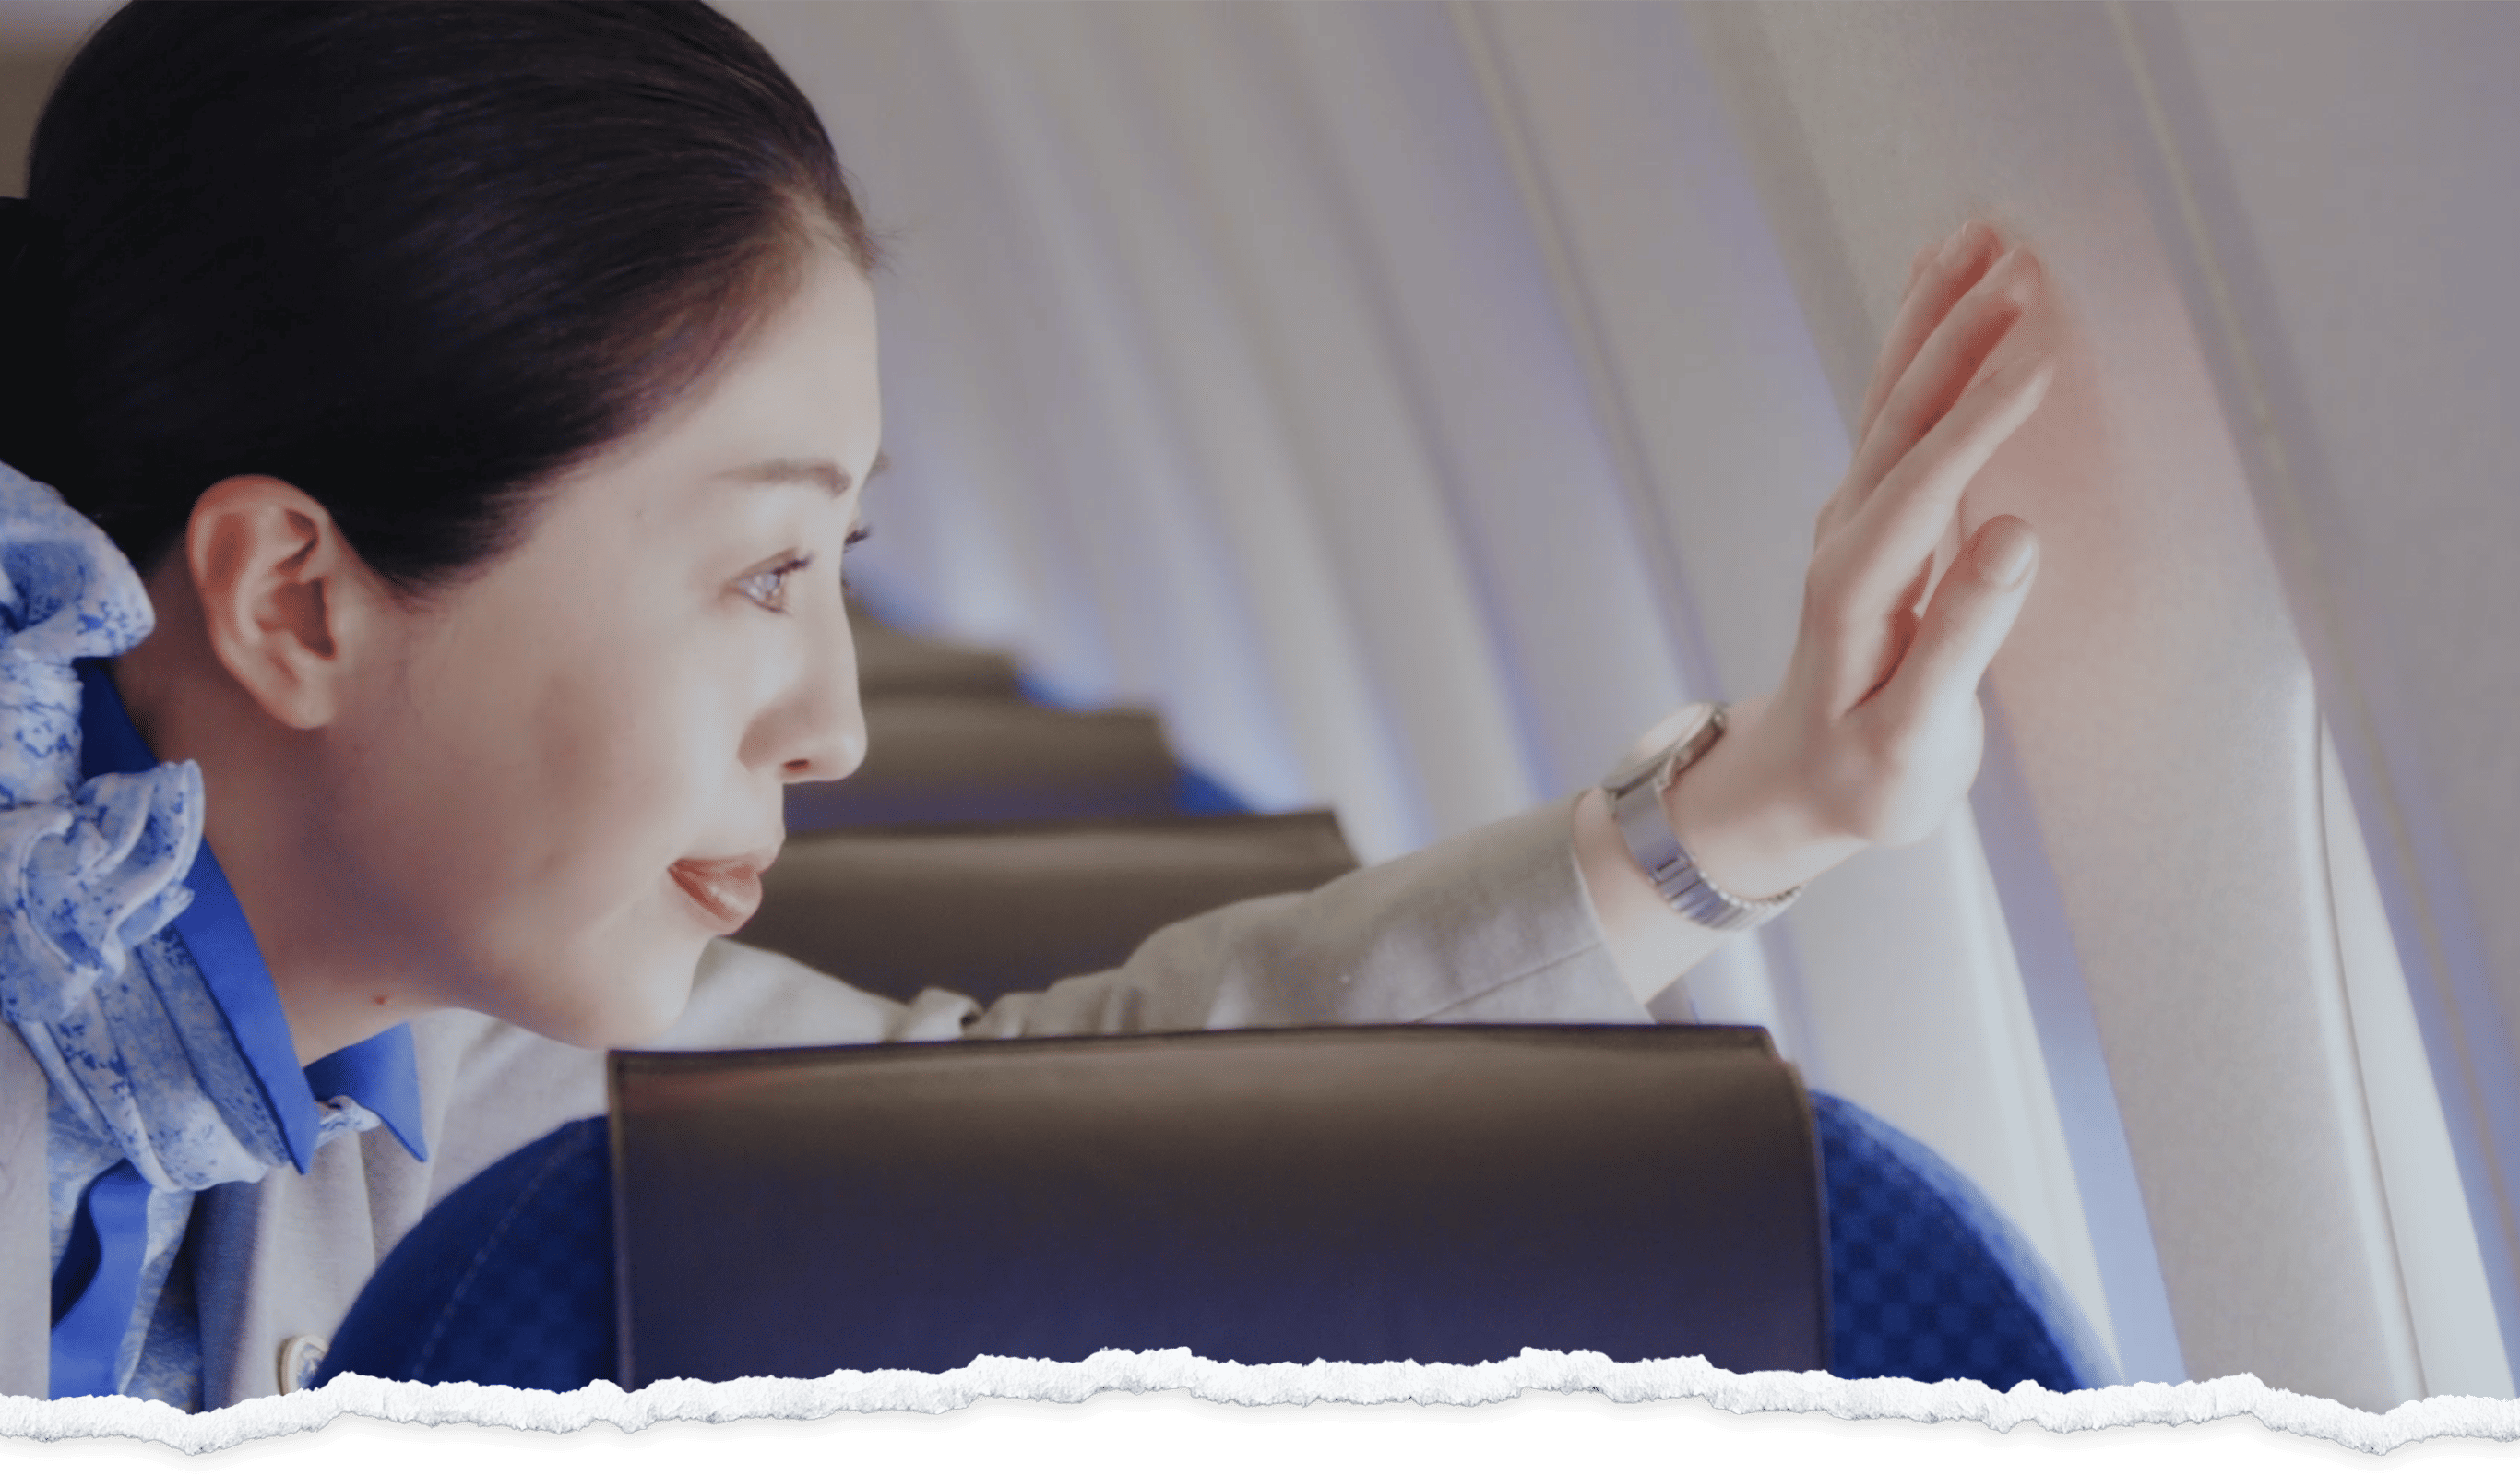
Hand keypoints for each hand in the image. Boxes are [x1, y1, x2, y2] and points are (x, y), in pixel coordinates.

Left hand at [1661, 220, 2055, 899]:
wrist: (1798, 789)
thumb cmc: (1867, 779)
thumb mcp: (1913, 737)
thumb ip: (1961, 641)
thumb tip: (2015, 535)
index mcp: (1858, 587)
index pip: (1928, 480)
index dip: (1984, 414)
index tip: (2044, 349)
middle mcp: (1846, 535)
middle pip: (1902, 415)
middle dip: (1959, 331)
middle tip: (2022, 255)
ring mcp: (1854, 519)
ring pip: (1893, 398)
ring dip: (1936, 315)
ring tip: (1983, 234)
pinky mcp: (1871, 516)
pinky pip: (1896, 411)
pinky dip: (1920, 343)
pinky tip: (1941, 291)